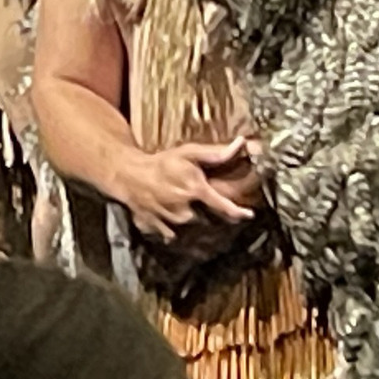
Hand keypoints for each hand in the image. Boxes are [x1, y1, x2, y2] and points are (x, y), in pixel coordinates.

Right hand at [122, 138, 261, 243]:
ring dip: (194, 221)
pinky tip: (171, 215)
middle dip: (210, 213)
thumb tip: (241, 143)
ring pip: (192, 228)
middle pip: (209, 219)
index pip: (224, 207)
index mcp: (195, 191)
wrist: (129, 175)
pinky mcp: (159, 230)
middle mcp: (185, 210)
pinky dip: (176, 228)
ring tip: (184, 207)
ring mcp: (171, 223)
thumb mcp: (189, 153)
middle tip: (201, 203)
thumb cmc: (162, 163)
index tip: (249, 215)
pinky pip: (174, 234)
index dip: (239, 212)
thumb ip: (216, 153)